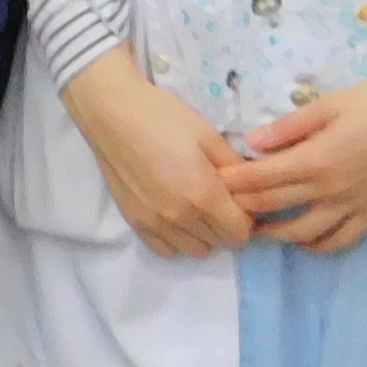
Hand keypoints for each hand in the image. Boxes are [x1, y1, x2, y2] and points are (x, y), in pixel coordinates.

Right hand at [66, 50, 251, 257]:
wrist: (114, 116)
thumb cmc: (165, 119)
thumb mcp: (209, 136)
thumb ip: (235, 167)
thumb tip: (252, 187)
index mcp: (203, 195)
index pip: (240, 233)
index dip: (248, 219)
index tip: (243, 201)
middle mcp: (181, 218)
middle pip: (220, 243)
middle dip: (228, 225)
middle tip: (223, 199)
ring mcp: (156, 225)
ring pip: (195, 250)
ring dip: (205, 235)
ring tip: (199, 207)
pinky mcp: (136, 224)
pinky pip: (167, 250)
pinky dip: (179, 240)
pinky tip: (178, 215)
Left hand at [222, 36, 366, 253]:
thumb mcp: (331, 103)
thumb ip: (289, 127)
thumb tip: (251, 144)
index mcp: (316, 160)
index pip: (261, 180)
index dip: (233, 184)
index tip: (210, 183)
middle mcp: (330, 191)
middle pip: (275, 207)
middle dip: (244, 209)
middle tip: (221, 208)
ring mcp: (352, 206)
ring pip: (304, 234)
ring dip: (275, 235)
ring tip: (256, 230)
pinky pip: (340, 241)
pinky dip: (317, 247)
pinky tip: (304, 241)